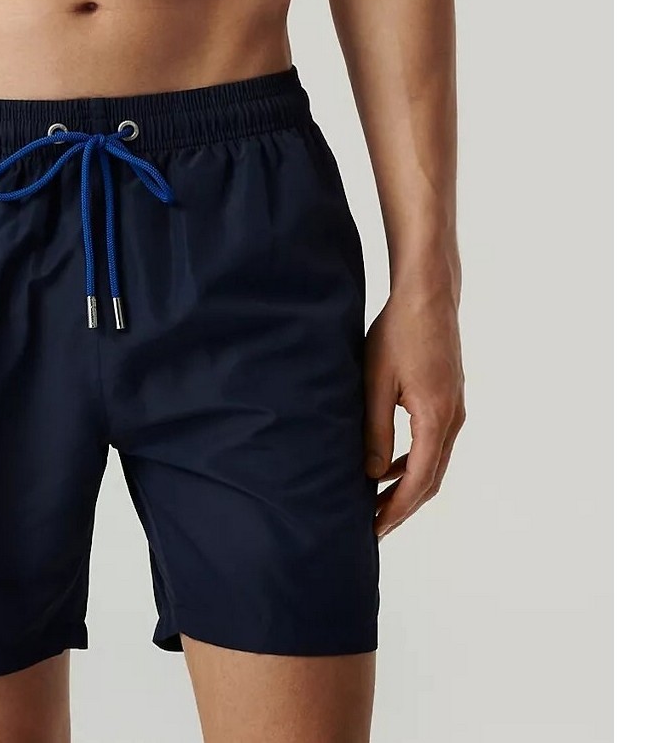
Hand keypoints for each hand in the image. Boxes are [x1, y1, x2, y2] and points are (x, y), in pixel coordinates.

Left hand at [363, 287, 464, 537]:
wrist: (428, 297)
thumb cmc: (399, 332)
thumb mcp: (376, 382)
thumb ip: (375, 430)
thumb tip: (372, 474)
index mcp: (436, 418)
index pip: (419, 480)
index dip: (396, 509)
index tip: (375, 530)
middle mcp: (453, 420)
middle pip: (431, 480)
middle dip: (402, 507)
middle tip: (374, 528)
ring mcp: (455, 409)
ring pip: (434, 464)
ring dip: (409, 486)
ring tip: (378, 504)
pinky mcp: (449, 399)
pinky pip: (434, 444)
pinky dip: (414, 463)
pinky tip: (390, 467)